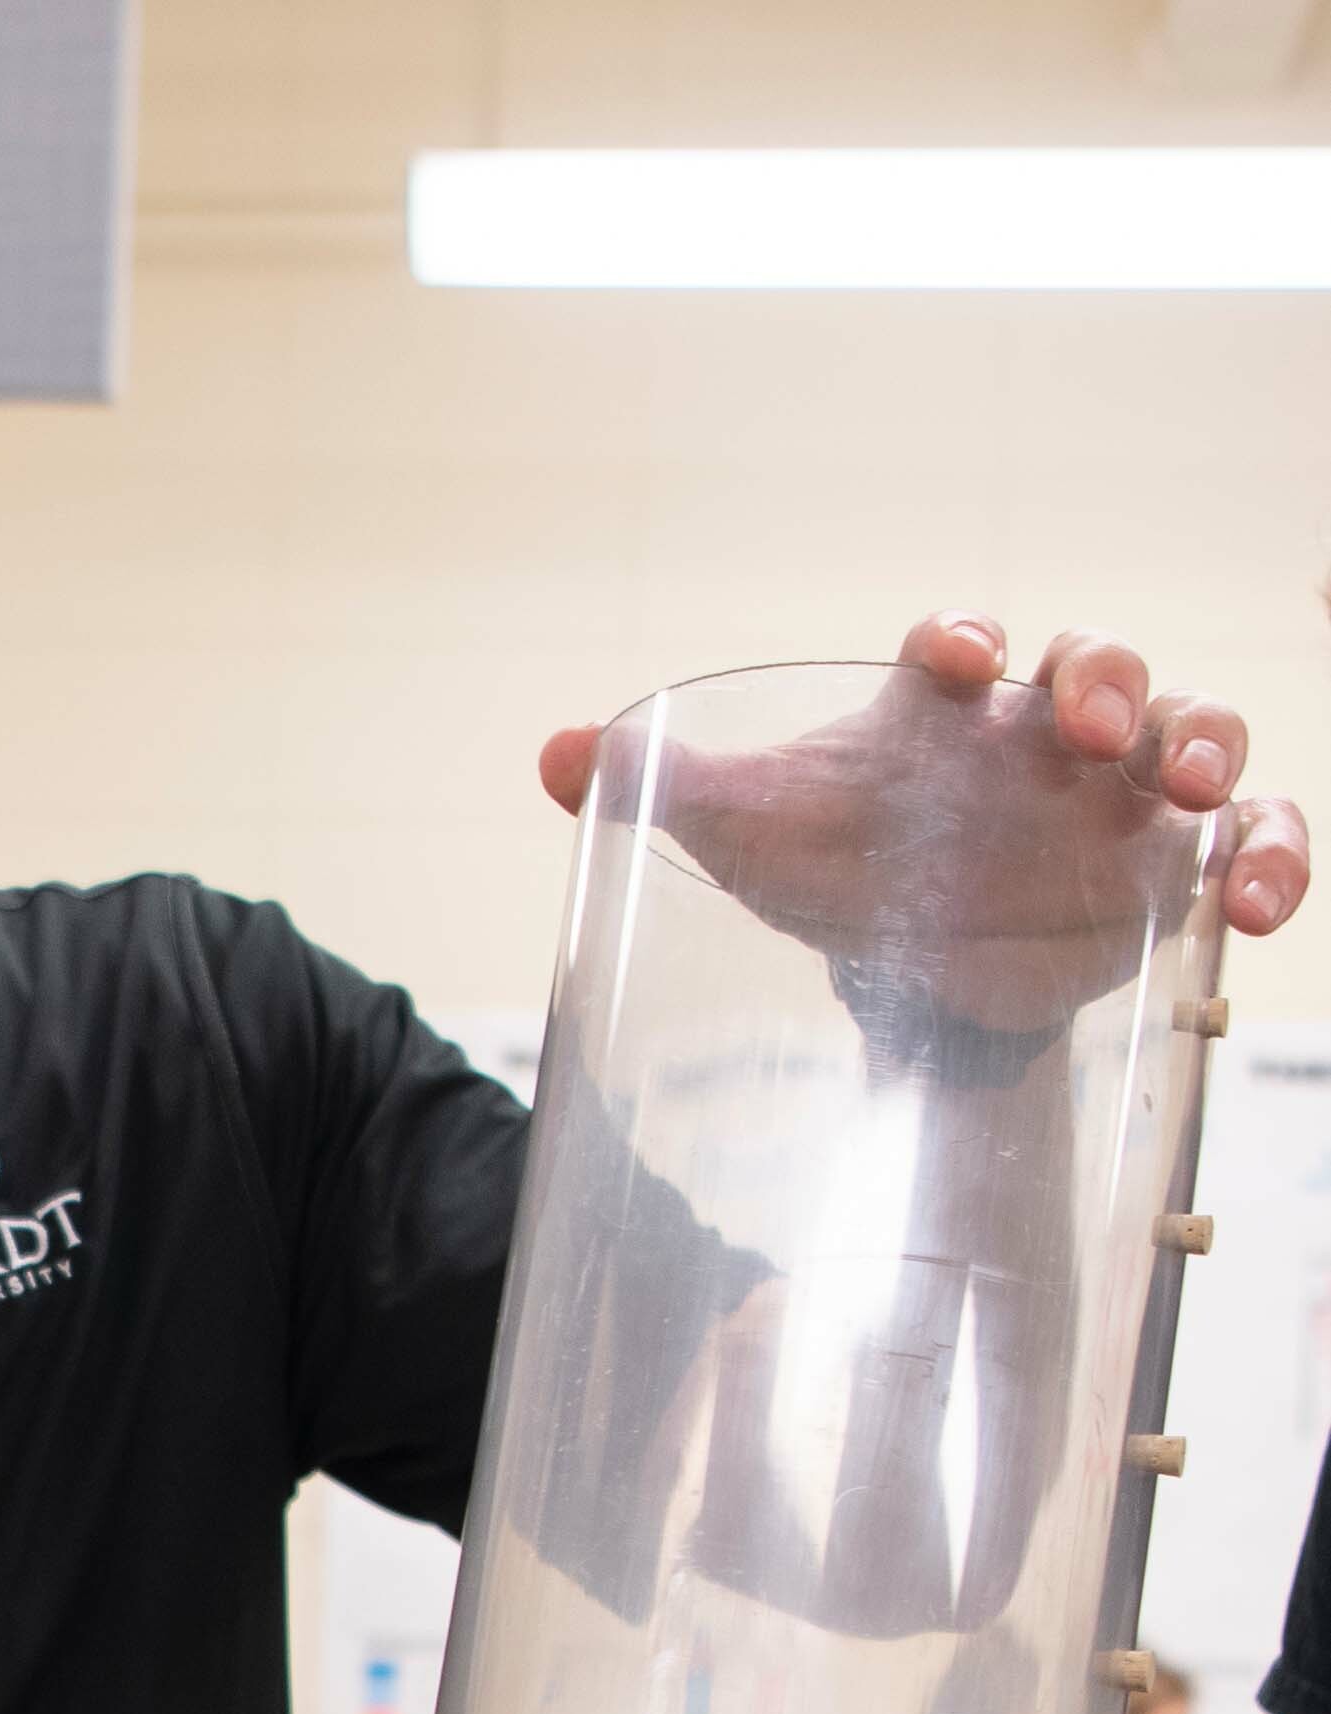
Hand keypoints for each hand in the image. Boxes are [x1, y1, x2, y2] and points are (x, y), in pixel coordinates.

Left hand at [536, 611, 1307, 1033]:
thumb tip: (552, 753)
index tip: (952, 661)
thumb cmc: (829, 872)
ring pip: (1196, 727)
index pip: (965, 645)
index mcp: (943, 709)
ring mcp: (1118, 792)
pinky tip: (1260, 905)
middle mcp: (1041, 732)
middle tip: (1084, 728)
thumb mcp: (748, 831)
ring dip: (1210, 742)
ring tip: (1197, 788)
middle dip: (1105, 681)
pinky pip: (1253, 836)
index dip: (964, 640)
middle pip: (1102, 665)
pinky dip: (1273, 854)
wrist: (895, 976)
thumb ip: (655, 785)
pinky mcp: (1167, 863)